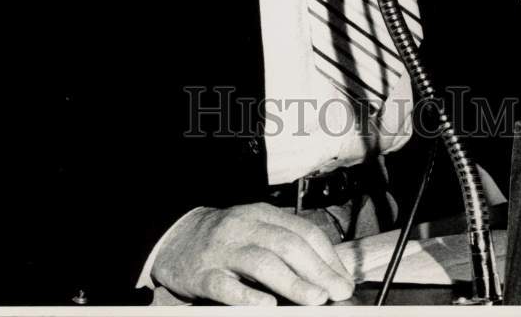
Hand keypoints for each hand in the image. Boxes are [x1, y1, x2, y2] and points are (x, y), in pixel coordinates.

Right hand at [151, 202, 355, 305]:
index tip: (344, 279)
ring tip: (315, 299)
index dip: (327, 256)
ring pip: (262, 262)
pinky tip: (267, 306)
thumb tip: (325, 274)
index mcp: (263, 215)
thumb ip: (285, 246)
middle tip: (338, 291)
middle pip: (287, 244)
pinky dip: (249, 297)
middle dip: (318, 270)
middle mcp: (245, 227)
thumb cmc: (225, 239)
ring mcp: (224, 251)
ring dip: (293, 282)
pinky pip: (228, 287)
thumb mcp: (256, 230)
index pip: (303, 231)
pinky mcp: (204, 275)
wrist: (176, 238)